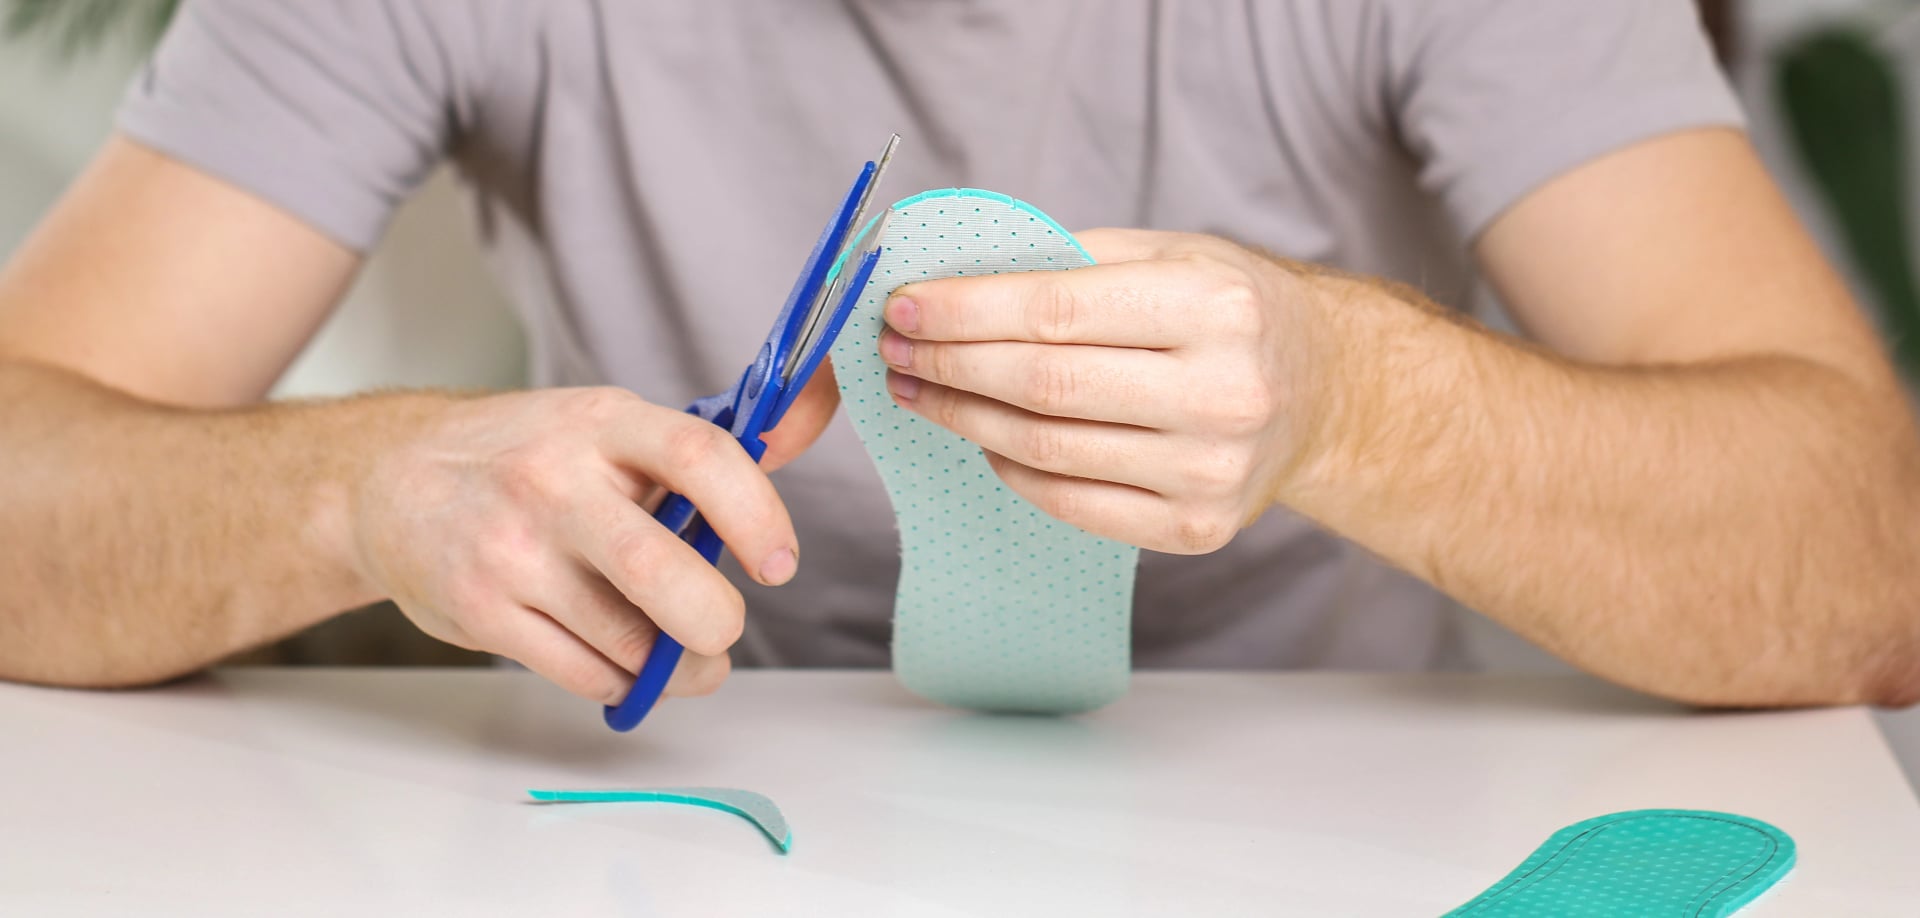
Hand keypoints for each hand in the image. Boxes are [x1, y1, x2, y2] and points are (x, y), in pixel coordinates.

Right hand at [345, 371, 839, 703]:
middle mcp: (554, 482)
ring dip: (676, 666)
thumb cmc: (523, 457)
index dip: (757, 513)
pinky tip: (621, 657)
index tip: (779, 562)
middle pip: (660, 570)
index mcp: (603, 424)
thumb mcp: (605, 426)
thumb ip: (698, 448)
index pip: (700, 456)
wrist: (389, 483)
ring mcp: (512, 550)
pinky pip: (584, 671)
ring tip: (685, 655)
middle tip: (724, 626)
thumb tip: (810, 418)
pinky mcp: (482, 611)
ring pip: (627, 640)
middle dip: (713, 620)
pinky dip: (621, 679)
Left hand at [877, 230, 1327, 553]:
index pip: (1055, 310)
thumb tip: (948, 283)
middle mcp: (1222, 391)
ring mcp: (1212, 470)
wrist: (1325, 390)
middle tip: (894, 350)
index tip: (903, 306)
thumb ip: (1070, 264)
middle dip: (950, 365)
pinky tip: (983, 437)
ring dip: (965, 418)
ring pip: (1048, 448)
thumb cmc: (1230, 311)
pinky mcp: (1198, 528)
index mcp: (1214, 305)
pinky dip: (1012, 468)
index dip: (965, 312)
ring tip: (921, 390)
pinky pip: (1072, 502)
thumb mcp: (1171, 255)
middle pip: (1044, 384)